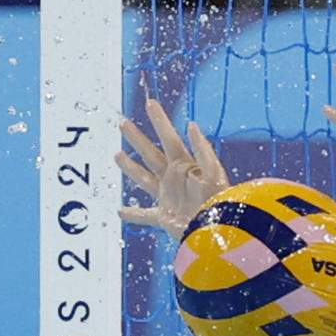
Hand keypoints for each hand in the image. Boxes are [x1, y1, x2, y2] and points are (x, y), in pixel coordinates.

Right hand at [117, 97, 231, 238]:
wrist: (218, 231)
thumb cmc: (218, 202)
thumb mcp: (214, 172)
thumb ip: (203, 150)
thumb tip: (191, 125)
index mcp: (185, 165)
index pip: (169, 138)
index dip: (160, 121)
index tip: (150, 103)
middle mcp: (174, 178)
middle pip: (151, 154)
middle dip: (137, 139)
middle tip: (122, 123)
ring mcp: (168, 197)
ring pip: (144, 179)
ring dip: (130, 167)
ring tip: (116, 155)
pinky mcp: (165, 218)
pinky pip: (146, 216)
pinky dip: (133, 215)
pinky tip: (120, 212)